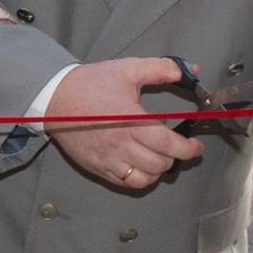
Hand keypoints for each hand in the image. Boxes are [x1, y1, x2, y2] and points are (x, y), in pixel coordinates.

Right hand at [45, 58, 203, 190]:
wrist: (56, 98)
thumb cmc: (92, 83)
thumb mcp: (128, 69)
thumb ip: (161, 68)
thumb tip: (190, 71)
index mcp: (132, 122)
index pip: (169, 144)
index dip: (188, 149)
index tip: (196, 146)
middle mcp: (121, 145)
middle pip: (160, 164)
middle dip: (175, 157)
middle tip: (176, 147)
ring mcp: (108, 160)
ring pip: (145, 179)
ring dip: (158, 170)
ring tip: (159, 157)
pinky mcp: (98, 168)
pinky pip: (126, 183)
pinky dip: (140, 179)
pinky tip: (141, 165)